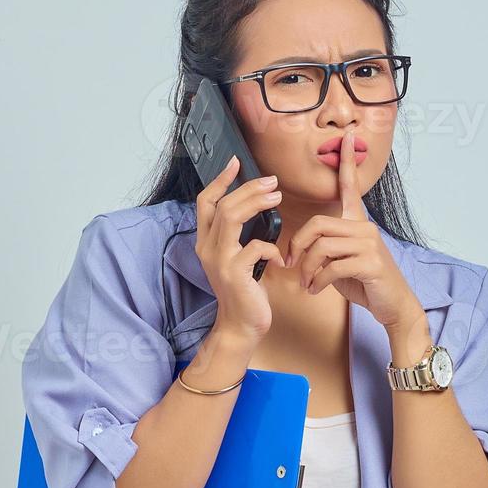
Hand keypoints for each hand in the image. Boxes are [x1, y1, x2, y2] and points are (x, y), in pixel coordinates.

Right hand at [193, 154, 284, 342]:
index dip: (220, 180)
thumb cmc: (245, 290)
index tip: (236, 162)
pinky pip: (254, 247)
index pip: (206, 202)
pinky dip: (272, 247)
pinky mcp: (234, 273)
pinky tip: (282, 258)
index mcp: (206, 242)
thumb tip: (259, 207)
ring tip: (277, 197)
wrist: (241, 325)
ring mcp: (219, 260)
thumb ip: (240, 235)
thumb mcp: (238, 258)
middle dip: (248, 188)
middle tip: (272, 182)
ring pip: (231, 217)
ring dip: (256, 203)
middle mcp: (207, 248)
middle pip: (223, 204)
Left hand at [286, 129, 424, 329]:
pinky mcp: (370, 262)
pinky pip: (331, 267)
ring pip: (321, 247)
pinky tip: (315, 290)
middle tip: (291, 265)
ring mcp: (368, 243)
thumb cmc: (364, 282)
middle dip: (297, 246)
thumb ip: (324, 249)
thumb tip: (297, 252)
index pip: (351, 186)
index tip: (347, 136)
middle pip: (317, 224)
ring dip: (306, 269)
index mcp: (357, 222)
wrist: (392, 305)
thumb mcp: (340, 261)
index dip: (347, 161)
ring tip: (305, 283)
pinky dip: (317, 281)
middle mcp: (364, 227)